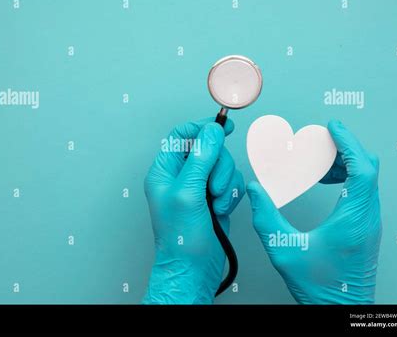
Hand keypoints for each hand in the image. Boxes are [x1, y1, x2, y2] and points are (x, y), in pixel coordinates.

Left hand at [143, 118, 244, 303]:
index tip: (224, 126)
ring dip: (225, 183)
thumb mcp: (188, 193)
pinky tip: (222, 210)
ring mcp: (198, 187)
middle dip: (218, 165)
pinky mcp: (214, 198)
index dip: (202, 128)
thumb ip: (200, 159)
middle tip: (213, 187)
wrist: (194, 269)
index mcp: (165, 171)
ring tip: (216, 202)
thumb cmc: (180, 239)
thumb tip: (211, 131)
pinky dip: (231, 195)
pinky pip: (230, 182)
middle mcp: (181, 177)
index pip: (182, 135)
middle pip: (208, 149)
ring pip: (222, 166)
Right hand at [247, 120, 380, 303]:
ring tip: (319, 163)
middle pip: (367, 167)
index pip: (362, 169)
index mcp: (352, 219)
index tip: (333, 128)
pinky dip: (347, 178)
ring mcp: (368, 222)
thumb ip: (266, 218)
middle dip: (344, 148)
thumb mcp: (284, 250)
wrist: (339, 309)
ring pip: (367, 178)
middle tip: (320, 142)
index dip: (348, 143)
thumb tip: (256, 190)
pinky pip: (363, 190)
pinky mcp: (365, 226)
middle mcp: (366, 217)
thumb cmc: (319, 286)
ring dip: (345, 163)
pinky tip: (325, 183)